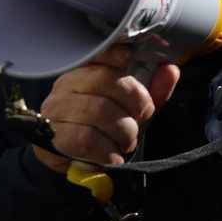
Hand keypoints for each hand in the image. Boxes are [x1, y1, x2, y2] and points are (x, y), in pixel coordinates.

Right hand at [33, 45, 180, 173]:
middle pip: (105, 81)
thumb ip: (152, 92)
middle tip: (139, 120)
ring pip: (98, 111)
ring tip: (125, 142)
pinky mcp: (51, 137)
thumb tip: (170, 69)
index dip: (115, 53)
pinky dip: (107, 150)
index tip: (130, 59)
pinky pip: (86, 138)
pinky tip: (111, 156)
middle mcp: (66, 87)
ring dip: (122, 131)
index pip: (98, 53)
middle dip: (134, 103)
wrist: (76, 167)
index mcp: (85, 73)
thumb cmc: (104, 132)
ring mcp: (55, 111)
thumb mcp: (132, 111)